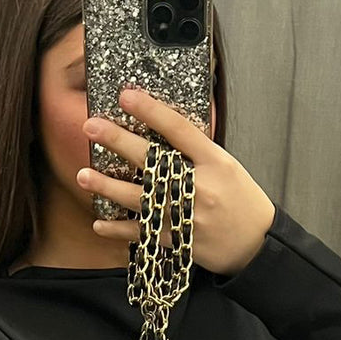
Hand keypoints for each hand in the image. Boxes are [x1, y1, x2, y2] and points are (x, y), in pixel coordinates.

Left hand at [76, 87, 275, 276]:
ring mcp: (187, 215)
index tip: (126, 96)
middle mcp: (200, 186)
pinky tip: (99, 223)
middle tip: (91, 127)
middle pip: (152, 160)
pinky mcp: (179, 240)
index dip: (151, 111)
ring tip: (84, 176)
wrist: (257, 244)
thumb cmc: (242, 199)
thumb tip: (163, 127)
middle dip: (118, 141)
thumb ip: (198, 150)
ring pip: (140, 198)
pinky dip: (119, 230)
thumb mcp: (228, 165)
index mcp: (215, 162)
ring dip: (108, 187)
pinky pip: (143, 233)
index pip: (179, 129)